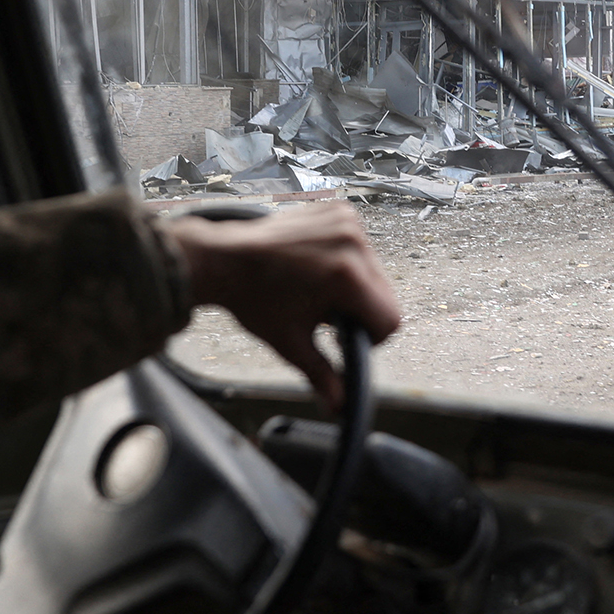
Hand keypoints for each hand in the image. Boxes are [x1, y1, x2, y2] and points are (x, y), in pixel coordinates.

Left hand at [166, 202, 399, 411]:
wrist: (224, 259)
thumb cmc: (252, 297)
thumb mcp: (291, 342)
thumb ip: (323, 376)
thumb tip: (340, 404)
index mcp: (345, 275)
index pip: (390, 319)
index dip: (369, 336)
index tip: (342, 334)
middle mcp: (351, 242)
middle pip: (384, 293)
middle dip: (360, 309)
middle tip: (324, 312)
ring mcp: (345, 221)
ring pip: (375, 269)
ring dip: (354, 284)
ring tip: (317, 289)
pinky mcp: (338, 209)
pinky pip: (359, 245)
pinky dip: (345, 259)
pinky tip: (317, 267)